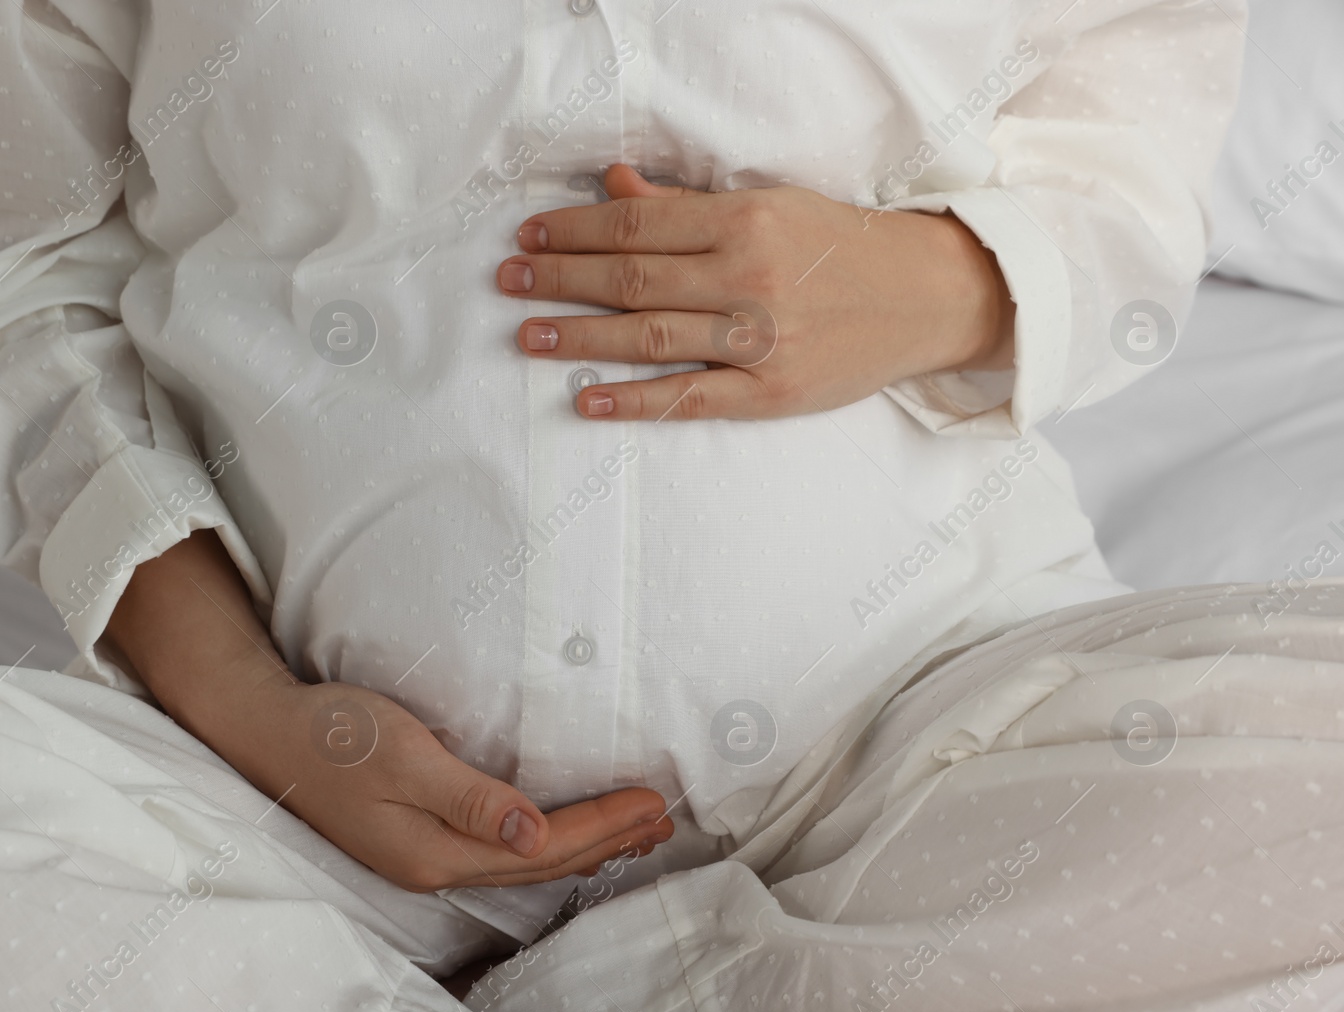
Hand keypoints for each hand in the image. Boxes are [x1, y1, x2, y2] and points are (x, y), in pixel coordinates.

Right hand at [241, 671, 674, 892]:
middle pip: (540, 862)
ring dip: (583, 843)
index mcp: (433, 853)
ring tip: (633, 831)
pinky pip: (500, 846)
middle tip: (663, 820)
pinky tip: (560, 829)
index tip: (651, 803)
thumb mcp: (403, 756)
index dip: (602, 826)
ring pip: (523, 858)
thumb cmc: (333, 733)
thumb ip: (470, 798)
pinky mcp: (417, 834)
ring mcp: (424, 854)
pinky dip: (546, 837)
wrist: (266, 730)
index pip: (541, 847)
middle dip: (606, 841)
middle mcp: (434, 865)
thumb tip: (535, 835)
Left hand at [497, 162, 1015, 420]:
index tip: (529, 235)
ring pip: (648, 337)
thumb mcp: (770, 206)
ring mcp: (760, 340)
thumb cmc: (840, 247)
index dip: (574, 231)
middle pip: (630, 279)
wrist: (928, 296)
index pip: (636, 226)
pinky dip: (634, 400)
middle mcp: (748, 277)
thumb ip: (687, 205)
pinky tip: (587, 399)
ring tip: (526, 336)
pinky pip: (689, 398)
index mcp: (745, 220)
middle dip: (559, 279)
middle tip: (507, 281)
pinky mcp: (773, 392)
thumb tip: (611, 188)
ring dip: (578, 338)